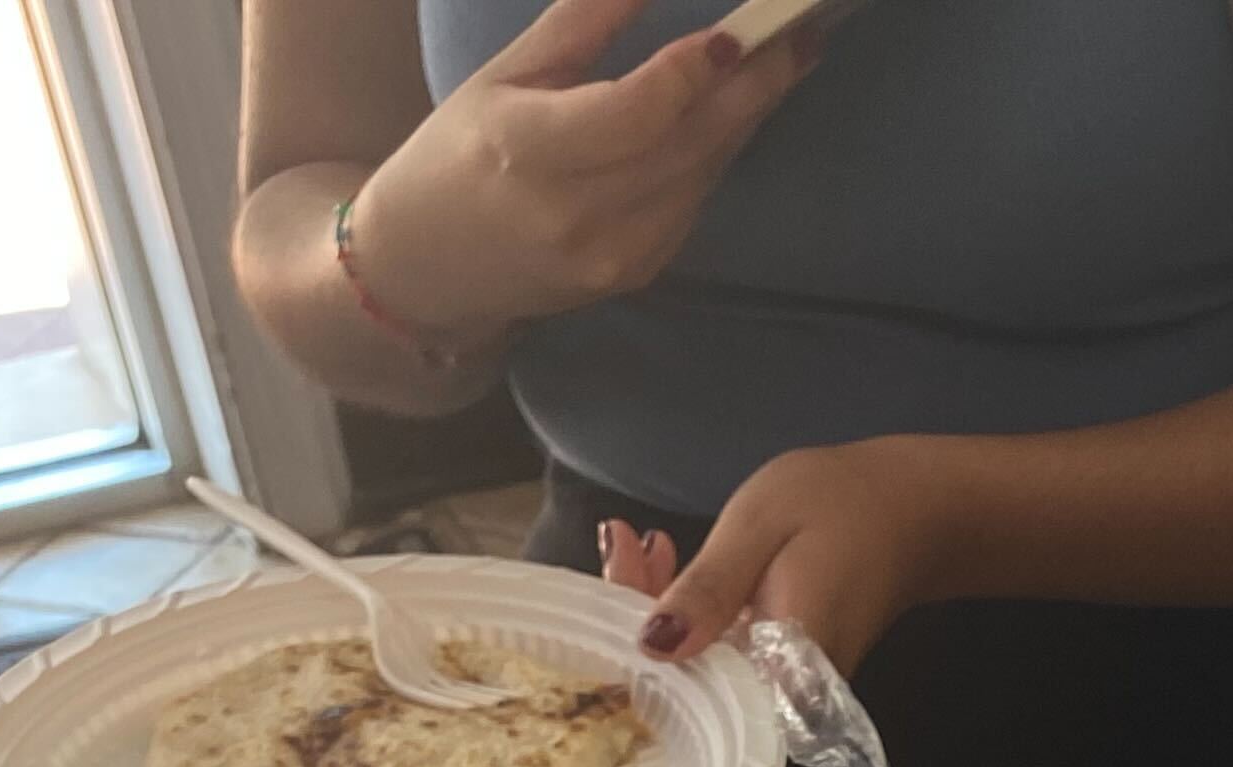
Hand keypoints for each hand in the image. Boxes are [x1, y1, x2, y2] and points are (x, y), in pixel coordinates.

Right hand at [343, 0, 818, 341]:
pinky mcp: (635, 275)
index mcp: (526, 151)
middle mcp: (575, 214)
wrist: (429, 269)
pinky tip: (737, 111)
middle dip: (754, 86)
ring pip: (702, 174)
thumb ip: (581, 24)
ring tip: (789, 58)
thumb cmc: (460, 152)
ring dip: (749, 115)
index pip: (632, 114)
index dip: (692, 72)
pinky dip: (718, 152)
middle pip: (688, 143)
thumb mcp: (504, 74)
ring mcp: (611, 254)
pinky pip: (693, 202)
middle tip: (803, 34)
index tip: (737, 32)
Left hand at [605, 443, 954, 676]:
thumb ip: (709, 589)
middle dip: (637, 613)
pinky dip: (687, 611)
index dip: (632, 633)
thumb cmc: (845, 507)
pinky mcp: (776, 671)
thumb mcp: (762, 528)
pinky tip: (670, 563)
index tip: (615, 560)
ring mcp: (779, 689)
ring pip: (695, 664)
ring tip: (640, 541)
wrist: (915, 513)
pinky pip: (716, 653)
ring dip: (658, 607)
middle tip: (620, 537)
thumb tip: (651, 648)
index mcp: (780, 670)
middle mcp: (781, 698)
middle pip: (682, 677)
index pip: (684, 681)